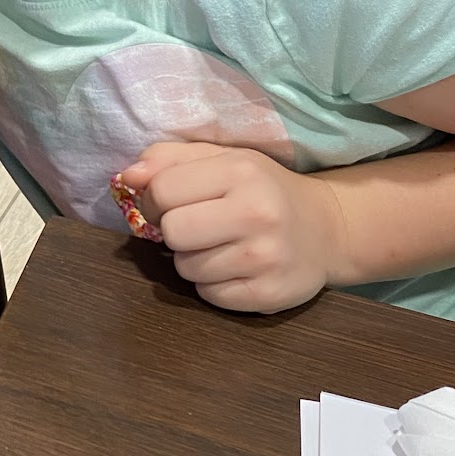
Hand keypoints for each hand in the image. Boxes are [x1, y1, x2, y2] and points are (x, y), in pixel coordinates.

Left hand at [117, 141, 348, 313]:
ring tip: (222, 246)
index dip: (155, 200)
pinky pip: (209, 295)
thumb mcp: (223, 160)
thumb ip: (170, 160)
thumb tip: (126, 176)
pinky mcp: (268, 294)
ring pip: (187, 268)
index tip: (171, 203)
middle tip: (198, 227)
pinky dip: (213, 285)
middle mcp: (256, 213)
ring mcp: (265, 257)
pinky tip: (236, 268)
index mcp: (240, 171)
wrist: (328, 229)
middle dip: (175, 232)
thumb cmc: (263, 190)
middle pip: (172, 232)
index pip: (162, 190)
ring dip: (194, 260)